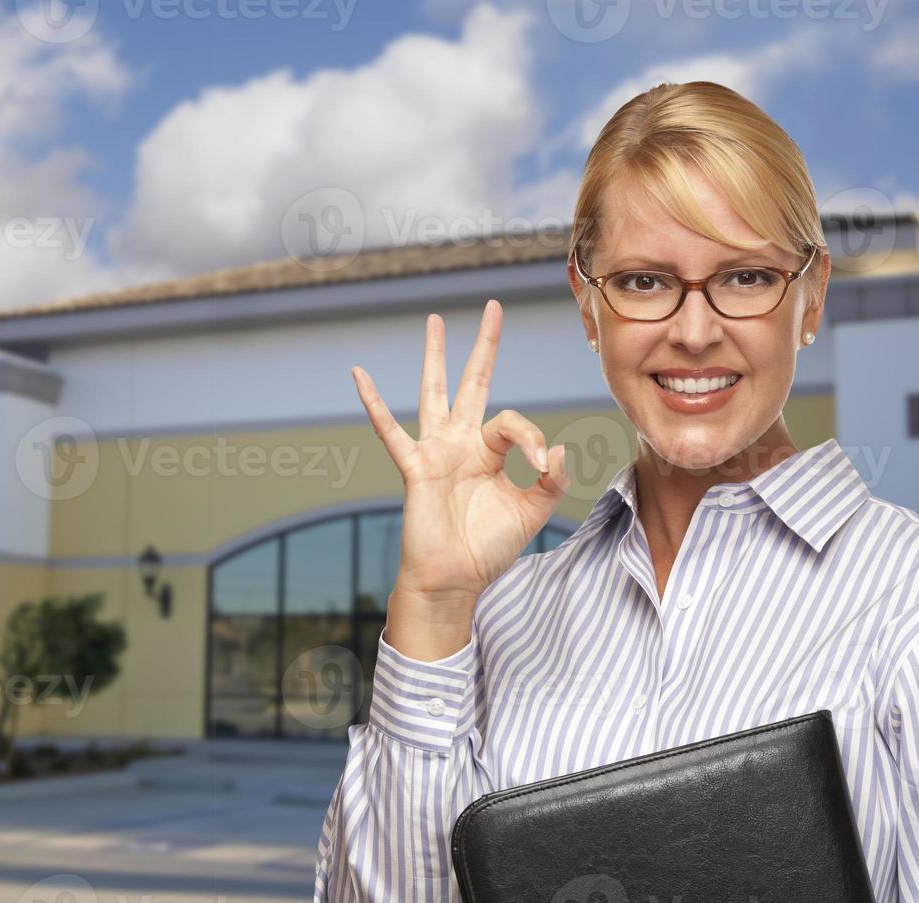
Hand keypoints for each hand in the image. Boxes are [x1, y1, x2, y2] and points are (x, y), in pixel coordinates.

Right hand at [351, 299, 570, 604]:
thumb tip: (559, 448)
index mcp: (488, 452)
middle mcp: (461, 443)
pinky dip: (373, 403)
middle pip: (474, 383)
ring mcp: (435, 451)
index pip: (514, 422)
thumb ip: (549, 481)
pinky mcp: (414, 467)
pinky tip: (359, 374)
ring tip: (435, 321)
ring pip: (434, 393)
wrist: (454, 579)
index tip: (543, 467)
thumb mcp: (530, 512)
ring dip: (435, 358)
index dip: (533, 439)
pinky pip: (390, 430)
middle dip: (484, 347)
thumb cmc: (486, 549)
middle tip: (493, 308)